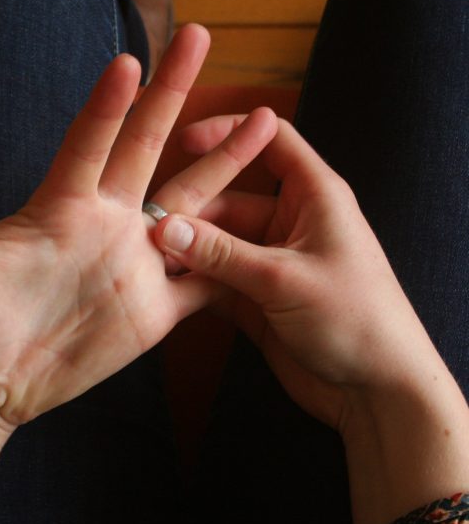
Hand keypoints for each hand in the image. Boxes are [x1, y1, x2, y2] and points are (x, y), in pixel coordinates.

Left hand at [0, 25, 278, 519]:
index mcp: (63, 208)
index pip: (92, 142)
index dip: (109, 104)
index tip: (131, 59)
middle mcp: (108, 224)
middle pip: (152, 151)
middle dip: (177, 94)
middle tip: (201, 38)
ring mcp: (138, 265)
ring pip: (195, 205)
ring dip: (227, 165)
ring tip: (266, 124)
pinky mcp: (157, 311)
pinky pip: (206, 280)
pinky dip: (235, 260)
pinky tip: (267, 231)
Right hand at [155, 116, 433, 425]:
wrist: (375, 391)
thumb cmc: (354, 319)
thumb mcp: (283, 279)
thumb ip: (221, 253)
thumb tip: (165, 228)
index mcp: (314, 197)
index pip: (271, 141)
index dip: (230, 133)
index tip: (185, 141)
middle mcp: (290, 223)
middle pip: (231, 200)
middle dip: (193, 212)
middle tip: (149, 225)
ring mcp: (271, 261)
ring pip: (219, 243)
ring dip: (189, 251)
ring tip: (150, 259)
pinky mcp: (258, 295)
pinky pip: (218, 277)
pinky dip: (195, 281)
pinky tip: (166, 286)